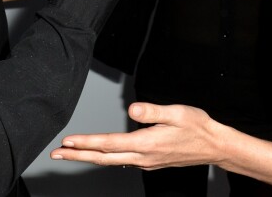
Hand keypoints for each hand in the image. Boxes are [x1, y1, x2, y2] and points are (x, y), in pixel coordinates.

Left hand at [50, 102, 222, 168]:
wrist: (215, 146)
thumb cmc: (197, 127)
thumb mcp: (178, 113)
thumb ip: (153, 110)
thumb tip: (132, 109)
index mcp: (146, 144)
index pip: (109, 144)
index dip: (86, 143)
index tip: (68, 141)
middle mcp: (143, 157)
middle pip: (103, 157)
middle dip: (77, 155)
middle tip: (56, 153)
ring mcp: (145, 161)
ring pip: (110, 160)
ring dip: (87, 156)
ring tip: (69, 152)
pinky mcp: (149, 160)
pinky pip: (120, 160)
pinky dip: (103, 157)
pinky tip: (96, 154)